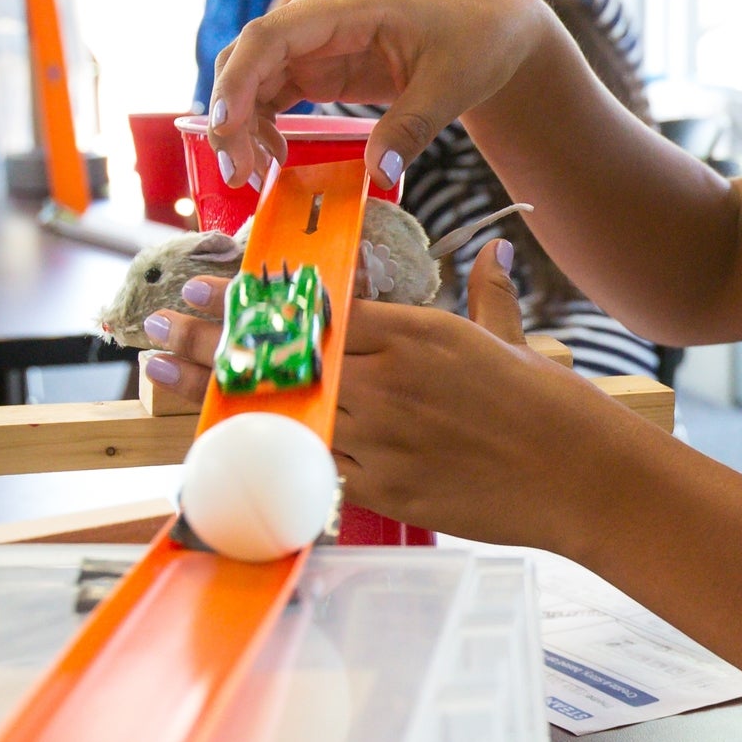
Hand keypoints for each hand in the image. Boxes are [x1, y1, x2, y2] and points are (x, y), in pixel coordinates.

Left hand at [139, 242, 650, 545]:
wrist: (582, 476)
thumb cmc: (552, 407)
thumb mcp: (512, 339)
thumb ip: (487, 296)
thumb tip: (491, 255)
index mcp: (419, 332)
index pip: (321, 310)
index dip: (258, 302)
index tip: (210, 290)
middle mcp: (393, 379)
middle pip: (285, 357)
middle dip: (213, 343)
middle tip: (160, 329)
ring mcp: (386, 437)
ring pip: (283, 410)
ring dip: (219, 395)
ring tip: (166, 380)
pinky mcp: (386, 487)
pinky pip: (312, 466)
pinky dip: (267, 453)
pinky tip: (223, 442)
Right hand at [205, 0, 555, 192]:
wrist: (490, 25)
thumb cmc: (474, 38)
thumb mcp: (451, 84)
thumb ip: (412, 127)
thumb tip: (377, 174)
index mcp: (345, 7)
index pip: (270, 36)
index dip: (238, 79)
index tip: (223, 126)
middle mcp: (317, 19)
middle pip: (247, 60)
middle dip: (232, 116)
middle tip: (240, 175)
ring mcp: (314, 44)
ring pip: (252, 81)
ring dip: (243, 128)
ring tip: (255, 178)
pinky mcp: (319, 67)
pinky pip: (272, 96)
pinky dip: (264, 129)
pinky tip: (274, 163)